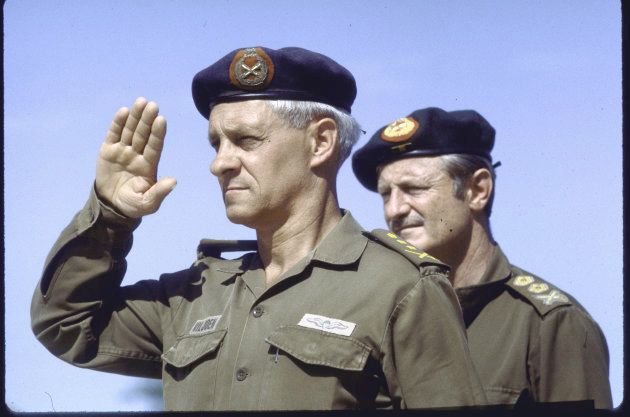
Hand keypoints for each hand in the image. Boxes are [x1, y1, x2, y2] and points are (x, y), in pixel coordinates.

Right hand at [95, 97, 176, 217]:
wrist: (111, 206)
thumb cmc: (133, 205)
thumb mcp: (148, 203)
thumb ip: (159, 192)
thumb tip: (174, 181)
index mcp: (149, 165)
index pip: (155, 146)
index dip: (158, 133)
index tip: (161, 120)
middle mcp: (138, 154)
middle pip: (144, 134)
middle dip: (148, 120)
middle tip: (153, 105)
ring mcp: (123, 151)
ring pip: (130, 131)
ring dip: (135, 117)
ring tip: (141, 102)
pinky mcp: (108, 150)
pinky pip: (114, 134)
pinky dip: (118, 123)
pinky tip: (124, 111)